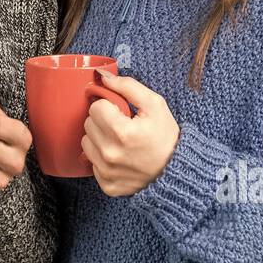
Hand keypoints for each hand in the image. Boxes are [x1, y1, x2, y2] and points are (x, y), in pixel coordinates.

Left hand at [82, 69, 180, 195]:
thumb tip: (102, 76)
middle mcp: (111, 154)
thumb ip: (127, 86)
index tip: (120, 112)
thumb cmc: (166, 136)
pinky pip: (92, 163)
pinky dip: (102, 158)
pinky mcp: (106, 185)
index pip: (95, 108)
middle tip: (121, 125)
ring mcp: (107, 171)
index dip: (108, 106)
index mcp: (122, 132)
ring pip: (86, 143)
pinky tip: (119, 156)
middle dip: (103, 121)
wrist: (176, 170)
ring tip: (119, 140)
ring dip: (99, 138)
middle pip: (88, 124)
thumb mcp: (154, 104)